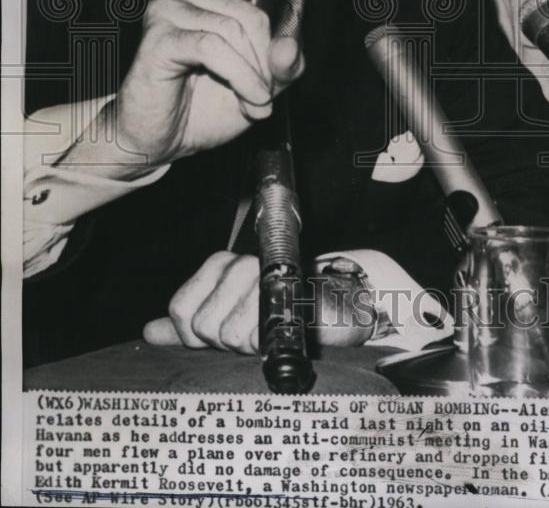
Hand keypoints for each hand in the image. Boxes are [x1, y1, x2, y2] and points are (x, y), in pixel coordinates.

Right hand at [112, 0, 304, 168]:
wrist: (161, 139)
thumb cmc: (209, 106)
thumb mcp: (264, 83)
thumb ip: (285, 60)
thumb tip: (290, 45)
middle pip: (258, 9)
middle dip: (271, 58)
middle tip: (268, 91)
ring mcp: (172, 8)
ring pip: (240, 27)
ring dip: (257, 73)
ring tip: (255, 99)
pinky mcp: (160, 34)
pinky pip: (218, 46)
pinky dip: (242, 76)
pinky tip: (251, 98)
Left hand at [143, 252, 375, 352]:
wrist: (337, 307)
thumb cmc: (279, 315)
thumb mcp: (227, 321)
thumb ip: (187, 326)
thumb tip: (149, 333)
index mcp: (220, 266)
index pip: (181, 310)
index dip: (193, 336)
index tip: (217, 339)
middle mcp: (239, 265)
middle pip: (204, 326)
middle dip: (226, 344)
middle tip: (251, 335)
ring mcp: (263, 277)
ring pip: (228, 333)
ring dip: (249, 346)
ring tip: (268, 333)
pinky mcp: (287, 295)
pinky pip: (258, 335)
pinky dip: (267, 346)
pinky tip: (279, 334)